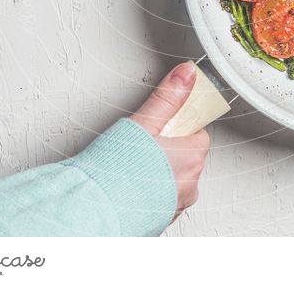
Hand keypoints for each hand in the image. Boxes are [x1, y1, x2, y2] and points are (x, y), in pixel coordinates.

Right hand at [131, 62, 209, 215]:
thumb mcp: (143, 123)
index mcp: (191, 158)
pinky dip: (152, 189)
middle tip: (144, 143)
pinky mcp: (161, 218)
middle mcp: (189, 185)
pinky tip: (133, 182)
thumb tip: (185, 75)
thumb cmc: (117, 173)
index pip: (198, 133)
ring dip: (160, 169)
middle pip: (187, 155)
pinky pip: (163, 197)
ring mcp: (176, 204)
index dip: (179, 126)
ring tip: (135, 163)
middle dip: (169, 148)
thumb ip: (168, 97)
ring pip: (175, 177)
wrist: (94, 212)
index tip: (164, 125)